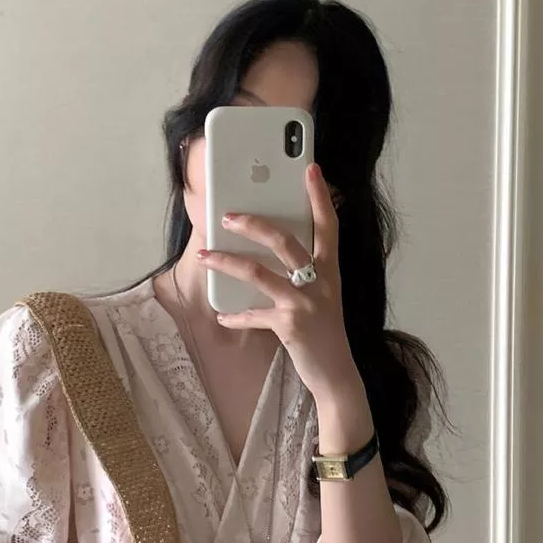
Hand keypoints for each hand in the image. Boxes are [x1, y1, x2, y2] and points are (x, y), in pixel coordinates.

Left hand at [197, 163, 359, 400]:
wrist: (336, 374)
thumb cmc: (325, 332)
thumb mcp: (323, 297)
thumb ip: (307, 274)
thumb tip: (271, 252)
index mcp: (330, 271)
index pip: (328, 225)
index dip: (320, 196)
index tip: (311, 168)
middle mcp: (320, 282)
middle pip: (285, 241)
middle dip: (254, 224)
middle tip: (228, 216)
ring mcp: (303, 303)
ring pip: (259, 272)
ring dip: (227, 262)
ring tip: (206, 255)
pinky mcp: (288, 325)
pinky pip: (253, 315)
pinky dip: (234, 315)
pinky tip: (221, 315)